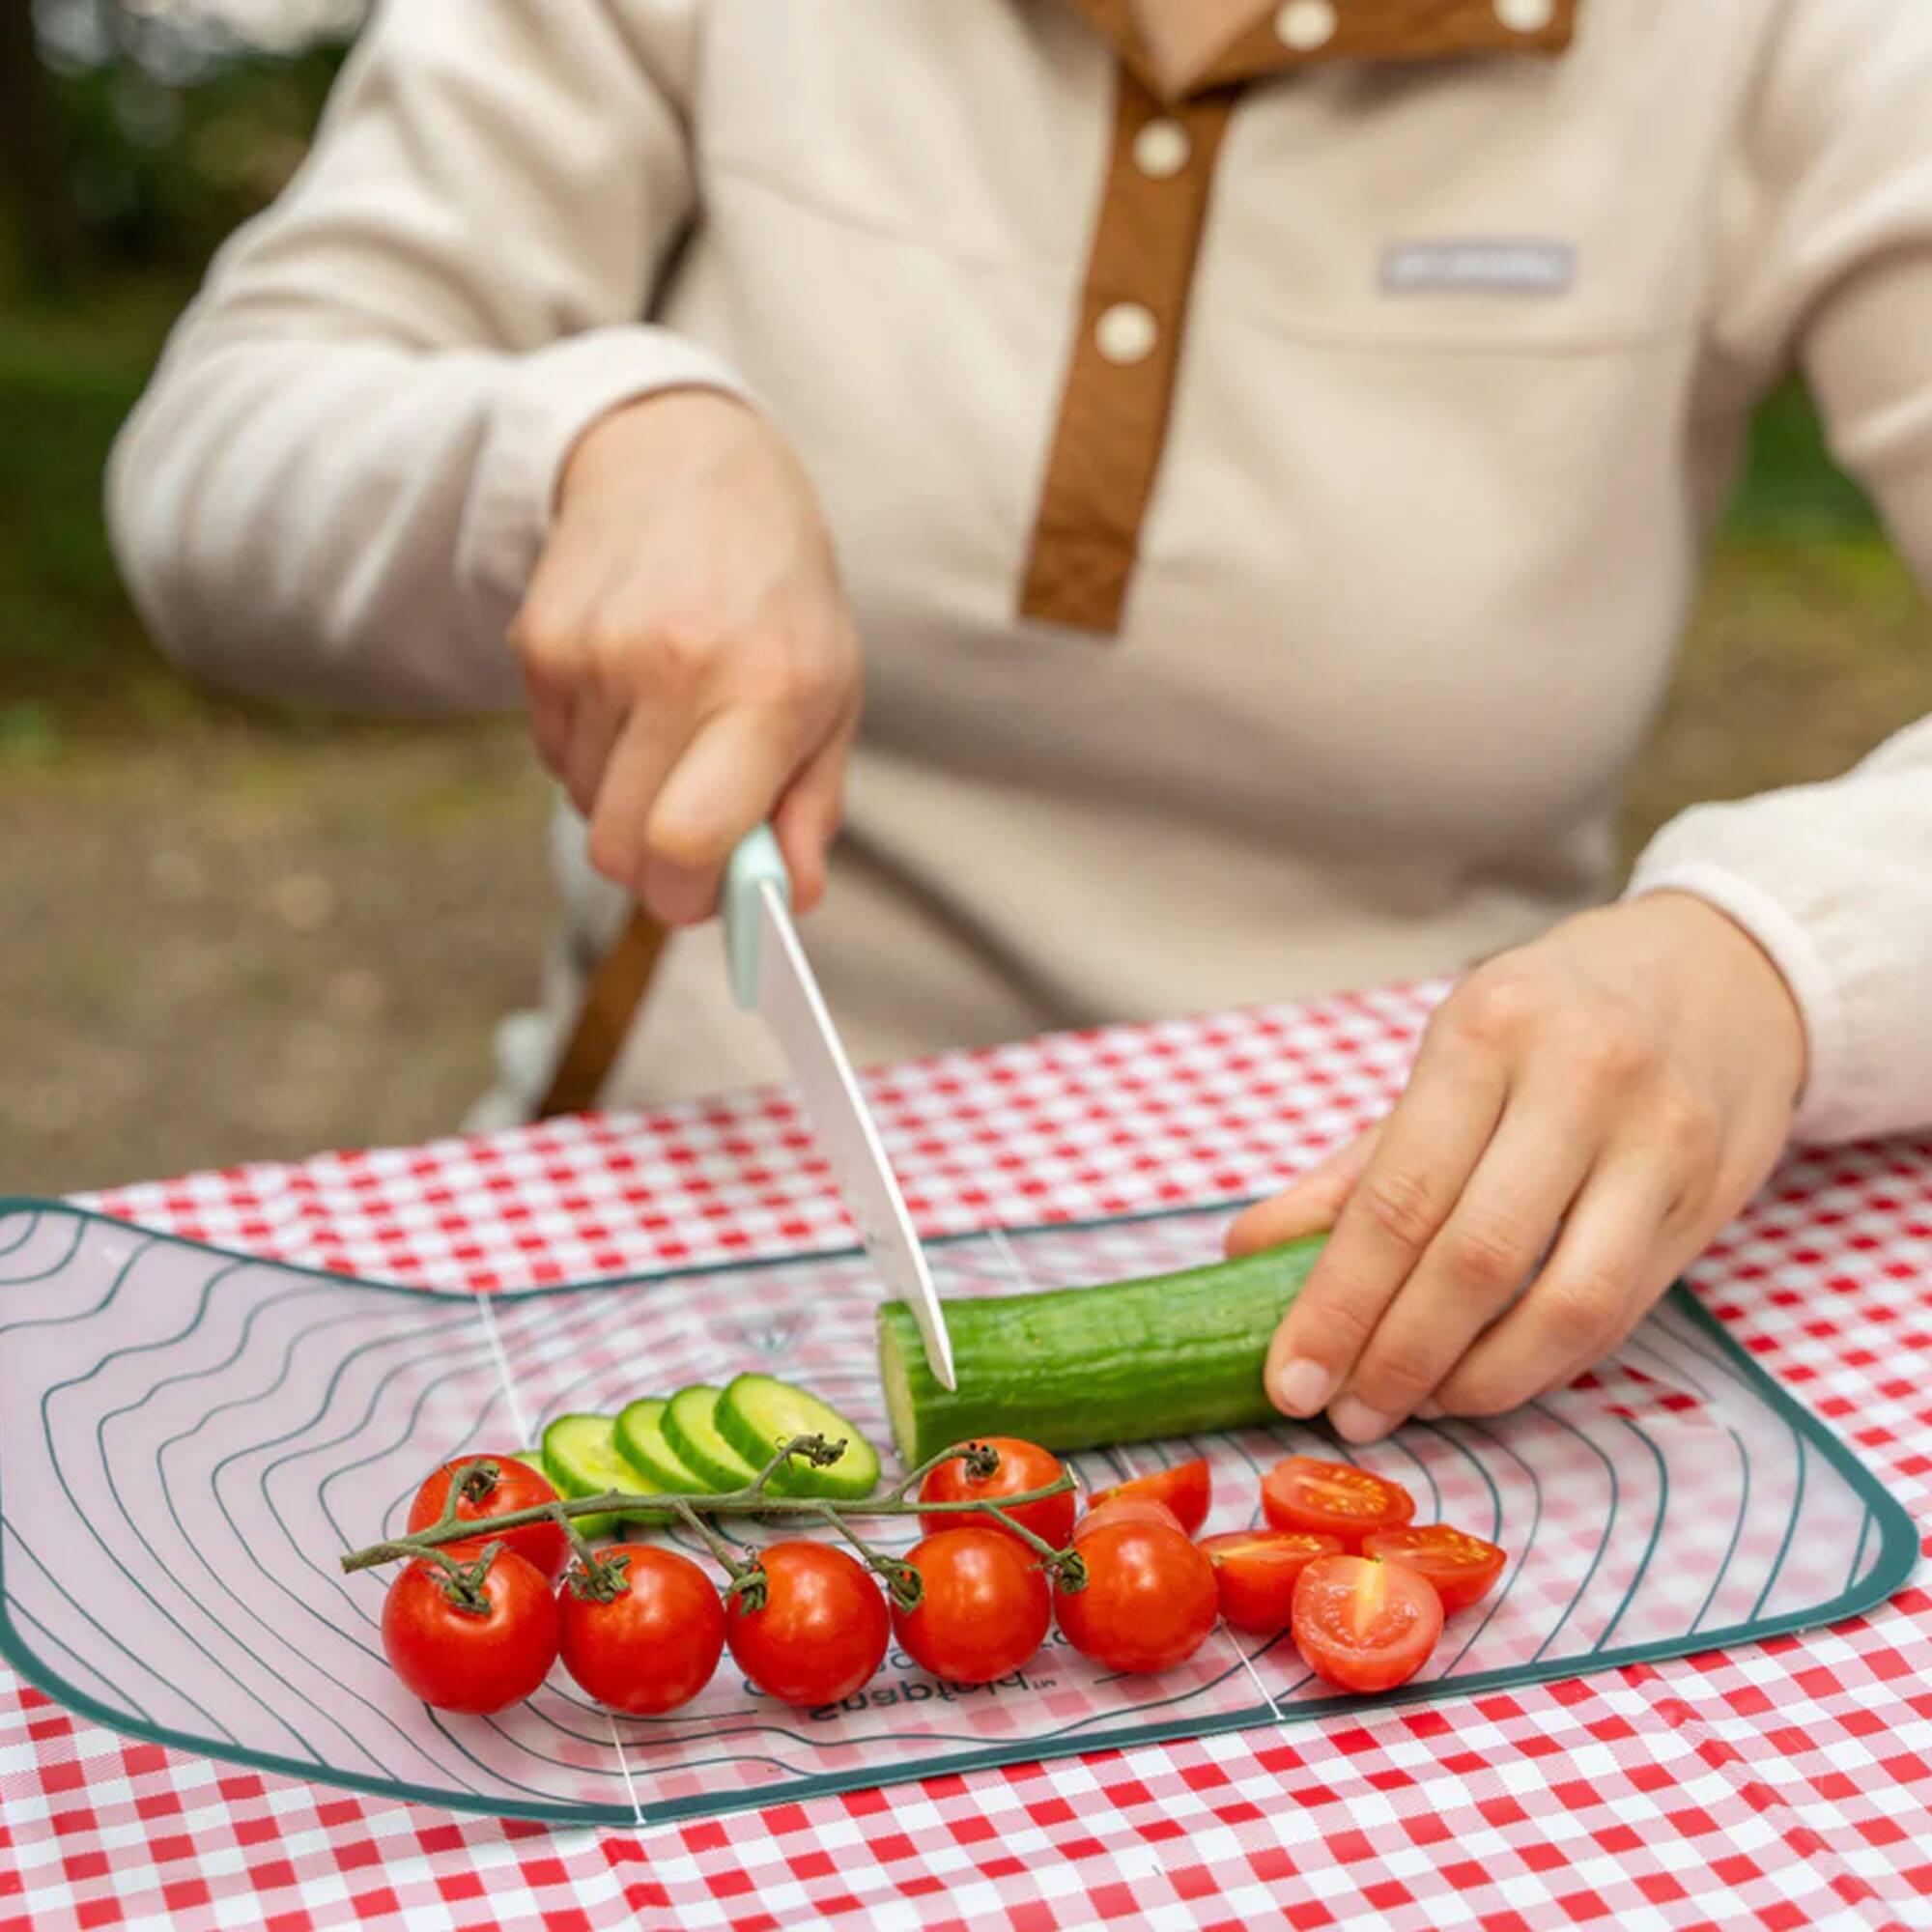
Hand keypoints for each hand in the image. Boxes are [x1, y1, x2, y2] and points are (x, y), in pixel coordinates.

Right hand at [511, 389, 860, 923]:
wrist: (684, 461)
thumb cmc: (776, 596)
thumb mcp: (831, 690)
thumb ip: (811, 805)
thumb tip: (791, 897)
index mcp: (765, 689)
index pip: (687, 839)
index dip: (687, 896)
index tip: (703, 897)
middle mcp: (673, 668)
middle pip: (619, 845)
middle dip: (652, 866)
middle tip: (687, 836)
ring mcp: (594, 653)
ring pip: (582, 806)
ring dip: (622, 796)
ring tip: (667, 726)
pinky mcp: (537, 643)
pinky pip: (552, 756)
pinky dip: (589, 752)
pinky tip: (627, 693)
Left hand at [1229, 893, 1806, 1439]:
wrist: (1721, 972)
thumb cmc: (1555, 1019)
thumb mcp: (1449, 1056)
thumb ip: (1354, 1166)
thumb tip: (1246, 1255)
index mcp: (1487, 1031)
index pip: (1398, 1194)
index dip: (1339, 1304)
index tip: (1292, 1378)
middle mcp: (1581, 1079)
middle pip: (1476, 1258)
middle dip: (1398, 1356)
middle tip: (1349, 1412)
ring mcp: (1661, 1141)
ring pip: (1565, 1305)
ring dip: (1478, 1380)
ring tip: (1418, 1404)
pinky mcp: (1709, 1199)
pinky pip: (1618, 1313)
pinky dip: (1543, 1364)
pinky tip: (1487, 1376)